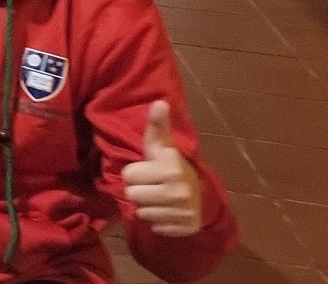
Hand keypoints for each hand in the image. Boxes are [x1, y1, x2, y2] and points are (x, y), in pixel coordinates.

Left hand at [123, 101, 202, 237]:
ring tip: (160, 199)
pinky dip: (157, 221)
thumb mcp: (162, 146)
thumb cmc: (171, 166)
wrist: (200, 196)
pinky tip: (167, 212)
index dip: (136, 173)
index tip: (149, 171)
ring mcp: (183, 212)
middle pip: (132, 195)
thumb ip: (157, 127)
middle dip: (139, 191)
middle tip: (153, 186)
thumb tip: (159, 102)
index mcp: (171, 168)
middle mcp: (179, 190)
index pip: (129, 175)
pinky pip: (154, 227)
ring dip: (147, 207)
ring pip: (141, 212)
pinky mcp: (184, 229)